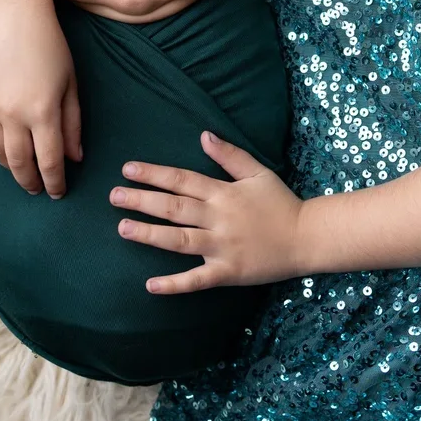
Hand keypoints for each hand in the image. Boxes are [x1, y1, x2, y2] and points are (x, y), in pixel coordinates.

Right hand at [0, 6, 81, 196]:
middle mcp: (13, 115)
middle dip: (30, 181)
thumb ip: (72, 123)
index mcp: (43, 112)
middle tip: (37, 190)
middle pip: (20, 164)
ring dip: (10, 167)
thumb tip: (75, 158)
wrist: (11, 15)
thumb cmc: (50, 45)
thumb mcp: (70, 82)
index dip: (54, 182)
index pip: (50, 161)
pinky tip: (3, 146)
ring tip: (21, 172)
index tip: (58, 193)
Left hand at [110, 132, 305, 293]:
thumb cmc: (280, 204)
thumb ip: (230, 155)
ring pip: (179, 240)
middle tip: (113, 196)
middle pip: (174, 207)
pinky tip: (150, 285)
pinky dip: (174, 284)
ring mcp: (222, 246)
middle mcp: (219, 218)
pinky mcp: (227, 272)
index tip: (128, 169)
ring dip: (149, 234)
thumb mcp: (258, 173)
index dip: (154, 174)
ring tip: (123, 228)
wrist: (306, 238)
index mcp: (224, 192)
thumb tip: (204, 135)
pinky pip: (197, 280)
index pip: (182, 180)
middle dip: (141, 201)